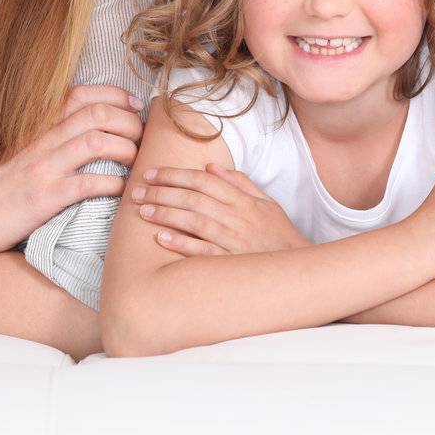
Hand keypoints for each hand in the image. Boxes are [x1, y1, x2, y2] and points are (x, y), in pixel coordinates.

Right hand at [0, 84, 143, 259]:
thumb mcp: (19, 153)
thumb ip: (48, 139)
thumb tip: (87, 133)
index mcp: (37, 128)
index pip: (82, 95)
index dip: (116, 96)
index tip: (135, 106)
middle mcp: (41, 141)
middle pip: (97, 114)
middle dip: (130, 122)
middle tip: (144, 137)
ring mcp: (43, 168)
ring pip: (96, 142)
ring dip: (127, 149)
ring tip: (138, 161)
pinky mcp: (44, 197)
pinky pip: (88, 182)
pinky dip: (114, 184)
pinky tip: (123, 189)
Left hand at [131, 163, 309, 255]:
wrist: (297, 267)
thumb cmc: (279, 235)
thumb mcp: (266, 203)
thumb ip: (240, 183)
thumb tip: (212, 167)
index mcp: (242, 200)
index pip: (203, 180)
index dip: (175, 174)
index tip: (152, 173)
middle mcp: (236, 216)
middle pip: (194, 197)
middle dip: (162, 191)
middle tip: (137, 190)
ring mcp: (233, 240)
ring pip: (194, 221)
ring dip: (166, 213)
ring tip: (143, 210)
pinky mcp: (230, 262)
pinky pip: (202, 251)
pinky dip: (181, 244)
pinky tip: (160, 238)